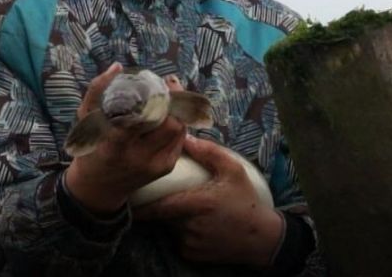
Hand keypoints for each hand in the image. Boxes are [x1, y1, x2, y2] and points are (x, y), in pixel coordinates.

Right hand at [64, 63, 186, 213]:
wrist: (98, 189)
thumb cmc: (90, 148)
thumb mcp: (86, 119)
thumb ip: (98, 90)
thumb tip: (117, 67)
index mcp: (116, 143)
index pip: (148, 116)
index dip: (160, 96)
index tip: (158, 81)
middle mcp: (138, 157)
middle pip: (171, 124)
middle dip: (175, 100)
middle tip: (169, 84)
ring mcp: (154, 165)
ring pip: (179, 131)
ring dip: (179, 110)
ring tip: (172, 95)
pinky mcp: (164, 168)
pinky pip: (179, 140)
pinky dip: (177, 123)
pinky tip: (169, 114)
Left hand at [134, 135, 283, 266]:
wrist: (261, 238)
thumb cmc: (245, 200)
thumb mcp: (232, 170)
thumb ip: (209, 152)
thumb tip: (186, 137)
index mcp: (197, 204)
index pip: (159, 206)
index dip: (142, 204)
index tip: (130, 196)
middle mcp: (189, 226)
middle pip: (164, 214)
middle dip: (164, 205)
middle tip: (175, 195)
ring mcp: (190, 243)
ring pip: (171, 227)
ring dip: (174, 218)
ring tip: (194, 210)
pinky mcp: (192, 254)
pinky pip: (178, 240)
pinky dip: (182, 232)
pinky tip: (199, 225)